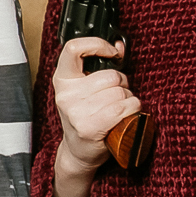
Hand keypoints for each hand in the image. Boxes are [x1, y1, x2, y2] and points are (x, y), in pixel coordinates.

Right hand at [50, 37, 141, 173]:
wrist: (79, 151)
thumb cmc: (86, 118)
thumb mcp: (85, 89)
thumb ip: (100, 66)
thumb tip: (120, 46)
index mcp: (63, 80)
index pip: (73, 49)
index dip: (97, 44)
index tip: (112, 52)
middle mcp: (66, 95)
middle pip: (110, 75)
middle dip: (122, 84)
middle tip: (115, 95)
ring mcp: (76, 112)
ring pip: (120, 91)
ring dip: (128, 99)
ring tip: (118, 109)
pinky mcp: (90, 127)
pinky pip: (124, 107)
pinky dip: (132, 109)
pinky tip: (126, 116)